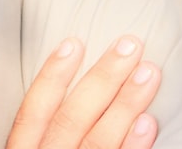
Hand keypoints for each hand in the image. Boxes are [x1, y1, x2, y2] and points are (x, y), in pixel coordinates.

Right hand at [5, 35, 160, 148]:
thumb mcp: (35, 147)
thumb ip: (46, 128)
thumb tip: (74, 73)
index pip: (32, 112)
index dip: (52, 76)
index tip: (73, 42)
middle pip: (70, 120)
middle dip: (102, 80)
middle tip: (129, 45)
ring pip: (98, 143)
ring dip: (125, 105)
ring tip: (149, 72)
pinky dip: (133, 147)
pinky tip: (148, 122)